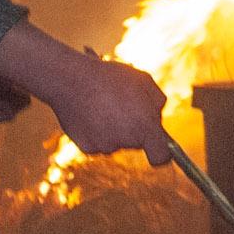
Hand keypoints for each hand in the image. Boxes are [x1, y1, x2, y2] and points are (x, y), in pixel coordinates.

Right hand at [48, 55, 170, 165]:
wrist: (70, 79)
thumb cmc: (109, 77)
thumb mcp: (143, 80)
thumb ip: (157, 101)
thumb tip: (156, 116)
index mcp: (145, 127)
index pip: (161, 156)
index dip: (163, 152)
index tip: (159, 145)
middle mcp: (126, 141)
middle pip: (137, 143)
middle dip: (134, 128)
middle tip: (122, 105)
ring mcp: (105, 146)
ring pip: (116, 142)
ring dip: (113, 129)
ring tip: (104, 105)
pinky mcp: (87, 148)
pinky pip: (98, 142)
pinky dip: (96, 131)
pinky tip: (90, 113)